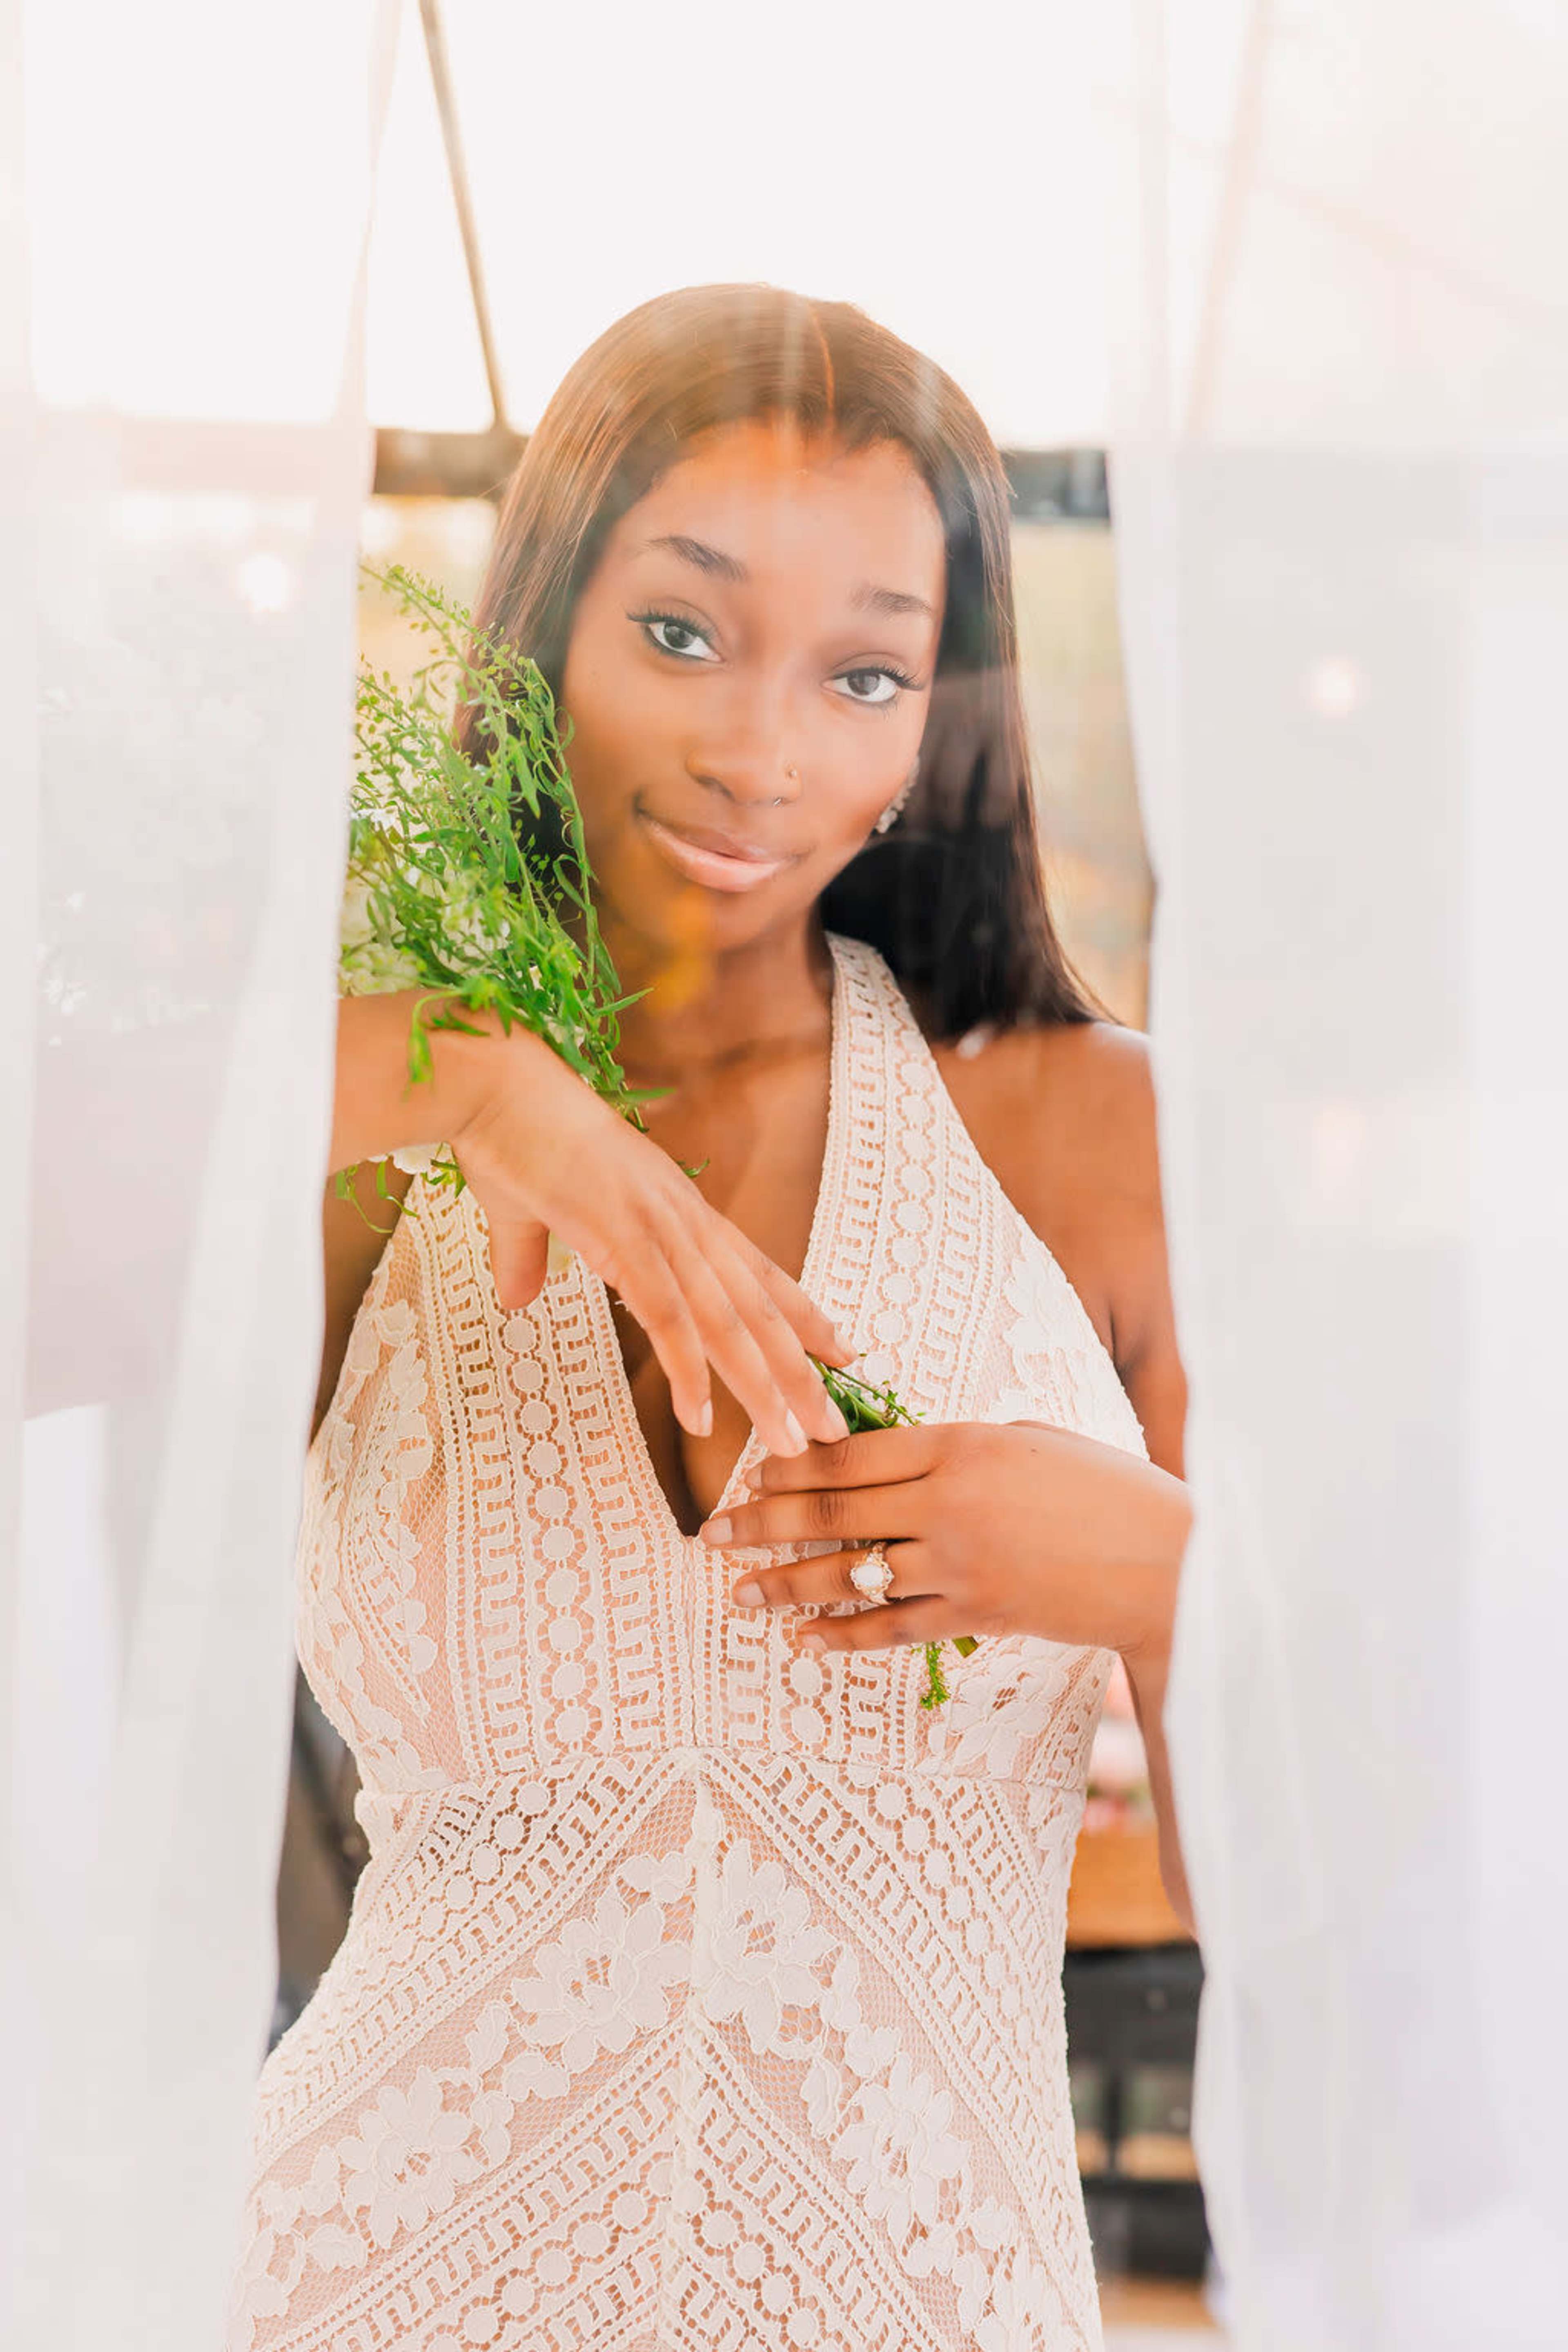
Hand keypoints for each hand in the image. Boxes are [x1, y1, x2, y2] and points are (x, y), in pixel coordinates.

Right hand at [450, 1025, 850, 1458]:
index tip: (843, 1349)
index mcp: (674, 1208)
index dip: (802, 1312)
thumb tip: (517, 1297)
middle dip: (799, 1371)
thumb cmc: (508, 1135)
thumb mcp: (527, 1211)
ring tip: (790, 1442)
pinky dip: (689, 1371)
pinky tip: (701, 1420)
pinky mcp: (621, 1239)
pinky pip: (668, 1318)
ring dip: (761, 1386)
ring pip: (726, 1322)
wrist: (489, 1083)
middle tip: (831, 1426)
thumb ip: (531, 1257)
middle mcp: (682, 1219)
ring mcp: (657, 1228)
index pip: (756, 1270)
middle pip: (756, 1307)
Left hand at [699, 1418, 1189, 1658]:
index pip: (851, 1454)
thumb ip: (959, 1449)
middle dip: (763, 1522)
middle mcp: (948, 1504)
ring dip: (785, 1584)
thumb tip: (896, 1460)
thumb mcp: (1028, 1441)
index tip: (749, 1471)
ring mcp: (958, 1564)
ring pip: (850, 1574)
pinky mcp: (975, 1614)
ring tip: (739, 1592)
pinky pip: (892, 1628)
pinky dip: (842, 1635)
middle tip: (712, 1532)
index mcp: (961, 1446)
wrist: (1166, 1563)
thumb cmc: (1104, 1488)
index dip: (791, 1464)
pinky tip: (803, 1640)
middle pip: (832, 1512)